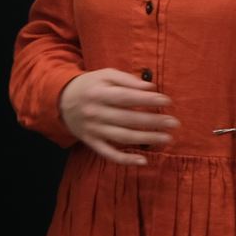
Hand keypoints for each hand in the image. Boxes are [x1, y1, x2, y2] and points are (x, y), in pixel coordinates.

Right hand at [58, 69, 178, 165]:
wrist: (61, 101)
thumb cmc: (90, 85)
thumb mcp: (105, 75)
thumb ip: (127, 80)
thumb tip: (151, 87)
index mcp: (99, 93)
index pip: (127, 97)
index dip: (148, 100)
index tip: (167, 101)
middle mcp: (96, 113)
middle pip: (128, 119)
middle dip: (153, 121)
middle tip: (174, 123)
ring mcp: (93, 130)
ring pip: (123, 138)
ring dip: (146, 139)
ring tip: (167, 138)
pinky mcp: (92, 143)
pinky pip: (109, 154)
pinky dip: (126, 159)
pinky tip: (143, 160)